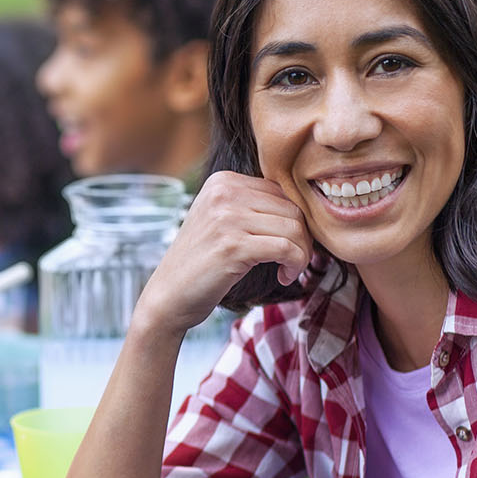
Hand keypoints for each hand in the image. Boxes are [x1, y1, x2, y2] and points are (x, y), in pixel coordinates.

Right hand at [133, 172, 312, 334]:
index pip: (282, 191)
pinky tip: (284, 277)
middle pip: (293, 208)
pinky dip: (295, 265)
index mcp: (223, 181)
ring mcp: (227, 217)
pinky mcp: (233, 245)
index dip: (294, 221)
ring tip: (288, 270)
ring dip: (301, 254)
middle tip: (292, 262)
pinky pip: (287, 248)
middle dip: (302, 239)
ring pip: (295, 228)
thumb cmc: (202, 263)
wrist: (169, 296)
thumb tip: (307, 206)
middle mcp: (224, 192)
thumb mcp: (222, 221)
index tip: (287, 246)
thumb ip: (253, 206)